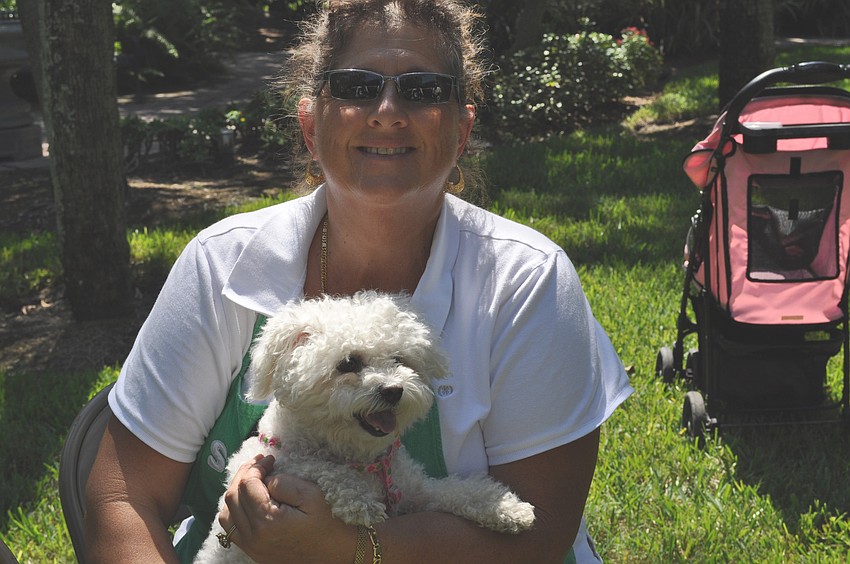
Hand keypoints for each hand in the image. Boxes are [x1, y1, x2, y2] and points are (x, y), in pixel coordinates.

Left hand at [218, 455, 354, 562]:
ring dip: (236, 493)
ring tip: (252, 480)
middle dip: (243, 475)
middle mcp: (254, 537)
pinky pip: (232, 530)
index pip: (247, 485)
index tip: (270, 459)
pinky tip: (249, 501)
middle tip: (259, 463)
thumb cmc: (328, 522)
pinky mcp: (254, 553)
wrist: (336, 554)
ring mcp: (252, 548)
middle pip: (233, 497)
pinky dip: (235, 511)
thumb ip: (283, 483)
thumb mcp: (311, 494)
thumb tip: (265, 480)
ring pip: (227, 514)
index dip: (256, 467)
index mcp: (268, 521)